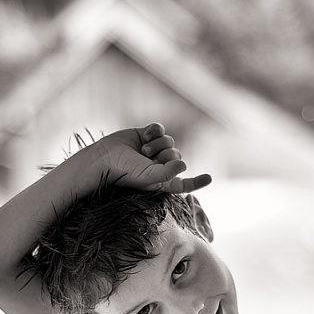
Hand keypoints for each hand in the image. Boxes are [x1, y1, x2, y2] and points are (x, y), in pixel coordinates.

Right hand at [95, 123, 211, 193]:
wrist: (105, 157)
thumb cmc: (125, 173)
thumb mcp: (148, 178)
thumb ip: (168, 173)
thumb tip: (184, 164)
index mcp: (162, 181)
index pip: (183, 183)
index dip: (197, 181)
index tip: (209, 178)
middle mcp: (160, 166)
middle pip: (178, 155)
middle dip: (166, 155)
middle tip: (148, 158)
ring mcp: (153, 150)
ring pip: (170, 142)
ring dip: (158, 144)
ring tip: (143, 150)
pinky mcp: (147, 135)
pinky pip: (161, 129)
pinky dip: (155, 131)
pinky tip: (145, 134)